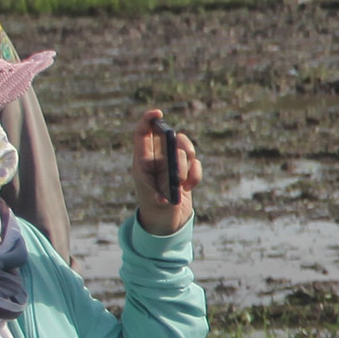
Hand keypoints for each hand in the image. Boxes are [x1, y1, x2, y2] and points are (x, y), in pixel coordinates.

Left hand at [132, 108, 197, 231]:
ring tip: (182, 182)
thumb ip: (167, 175)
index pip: (143, 133)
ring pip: (185, 149)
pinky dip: (195, 175)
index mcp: (143, 160)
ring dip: (188, 164)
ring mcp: (172, 165)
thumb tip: (180, 160)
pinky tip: (189, 188)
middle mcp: (157, 159)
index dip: (148, 120)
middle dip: (179, 145)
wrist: (165, 224)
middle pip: (170, 137)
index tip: (158, 113)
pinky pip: (195, 164)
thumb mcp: (154, 193)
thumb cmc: (154, 209)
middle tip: (182, 155)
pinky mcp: (185, 172)